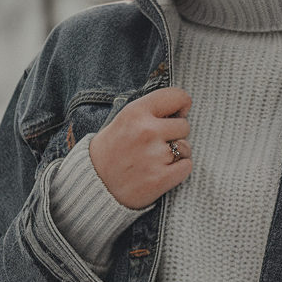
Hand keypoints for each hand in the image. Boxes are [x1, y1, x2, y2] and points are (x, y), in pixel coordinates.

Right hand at [89, 86, 191, 209]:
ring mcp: (155, 156)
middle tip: (157, 143)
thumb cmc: (112, 150)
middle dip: (175, 134)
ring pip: (186, 148)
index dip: (182, 106)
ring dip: (177, 153)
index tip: (176, 114)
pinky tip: (160, 171)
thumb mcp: (124, 119)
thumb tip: (182, 108)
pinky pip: (187, 166)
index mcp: (136, 112)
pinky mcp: (161, 178)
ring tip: (155, 159)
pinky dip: (178, 170)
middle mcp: (147, 131)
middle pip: (185, 126)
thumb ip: (150, 111)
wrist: (94, 185)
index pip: (178, 96)